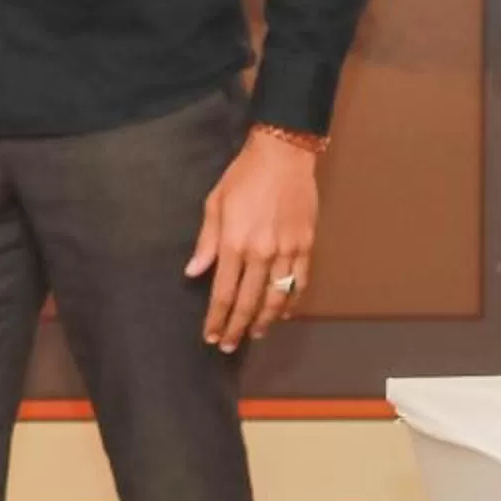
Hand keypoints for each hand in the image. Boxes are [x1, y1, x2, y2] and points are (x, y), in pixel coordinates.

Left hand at [185, 131, 320, 352]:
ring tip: (254, 334)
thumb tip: (194, 272)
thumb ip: (206, 242)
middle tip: (229, 345)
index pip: (223, 293)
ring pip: (276, 298)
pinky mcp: (306, 245)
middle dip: (236, 327)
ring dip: (264, 321)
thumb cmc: (244, 176)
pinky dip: (291, 302)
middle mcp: (261, 252)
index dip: (217, 318)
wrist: (283, 155)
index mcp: (235, 243)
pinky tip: (284, 313)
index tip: (211, 335)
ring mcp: (287, 251)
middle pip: (248, 302)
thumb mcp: (215, 204)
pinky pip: (300, 282)